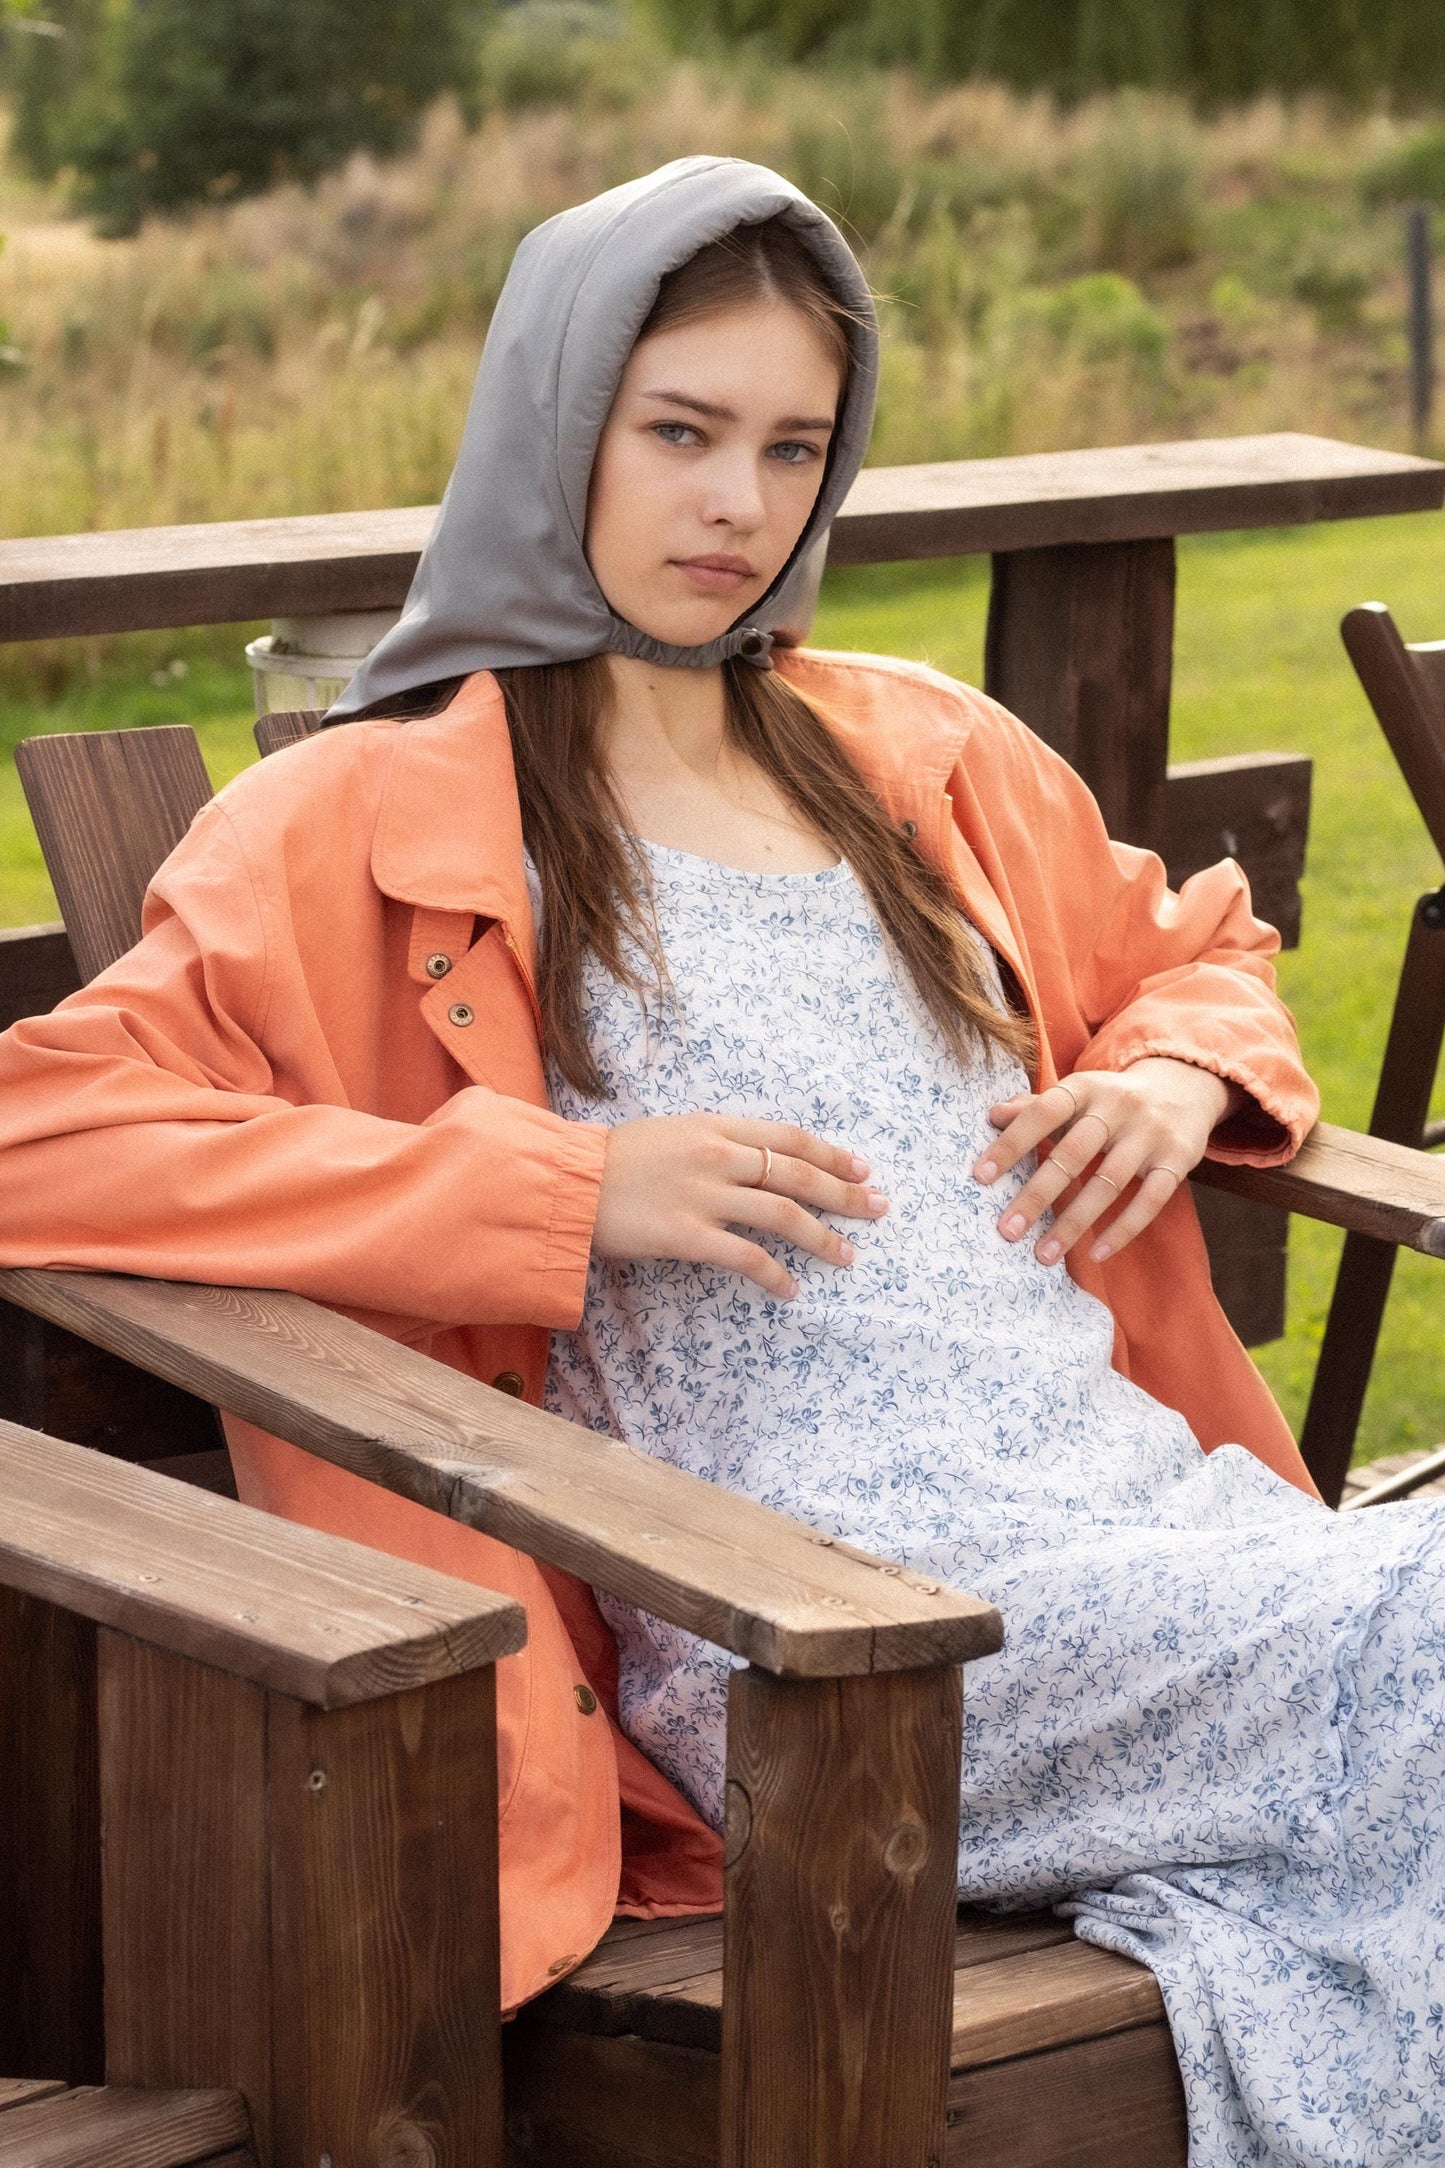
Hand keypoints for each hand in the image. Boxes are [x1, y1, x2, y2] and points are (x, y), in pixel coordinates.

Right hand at [592, 1113, 888, 1300]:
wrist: (568, 1182)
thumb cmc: (616, 1159)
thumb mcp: (673, 1132)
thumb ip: (717, 1143)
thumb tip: (757, 1162)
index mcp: (716, 1126)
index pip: (790, 1138)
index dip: (831, 1154)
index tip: (862, 1169)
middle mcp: (718, 1156)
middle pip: (798, 1174)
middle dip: (845, 1193)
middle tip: (879, 1208)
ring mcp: (705, 1196)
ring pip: (783, 1215)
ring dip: (823, 1237)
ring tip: (849, 1255)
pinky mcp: (688, 1235)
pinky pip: (747, 1258)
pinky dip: (776, 1276)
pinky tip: (792, 1290)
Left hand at [973, 1058, 1239, 1266]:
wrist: (1184, 1086)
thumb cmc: (1111, 1100)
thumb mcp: (1076, 1095)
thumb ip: (1036, 1108)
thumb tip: (993, 1115)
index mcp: (1085, 1086)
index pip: (1042, 1113)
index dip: (1011, 1143)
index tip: (980, 1177)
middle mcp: (1118, 1105)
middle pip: (1073, 1154)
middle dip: (1037, 1195)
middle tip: (1007, 1231)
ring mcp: (1150, 1132)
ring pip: (1109, 1183)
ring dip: (1074, 1223)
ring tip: (1043, 1255)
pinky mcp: (1178, 1158)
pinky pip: (1151, 1200)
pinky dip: (1123, 1230)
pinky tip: (1096, 1254)